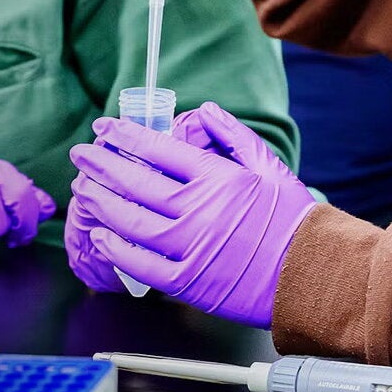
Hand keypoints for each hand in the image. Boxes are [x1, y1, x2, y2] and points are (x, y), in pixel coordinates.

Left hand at [68, 102, 316, 326]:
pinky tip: (101, 235)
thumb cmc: (291, 219)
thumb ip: (233, 135)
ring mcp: (190, 247)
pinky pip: (141, 265)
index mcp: (217, 179)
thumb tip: (205, 109)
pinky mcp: (187, 282)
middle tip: (80, 154)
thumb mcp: (268, 166)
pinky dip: (116, 250)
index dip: (126, 136)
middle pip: (137, 183)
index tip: (104, 127)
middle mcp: (198, 210)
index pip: (159, 150)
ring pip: (131, 222)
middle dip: (102, 164)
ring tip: (83, 189)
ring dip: (101, 202)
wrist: (310, 272)